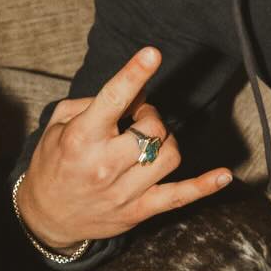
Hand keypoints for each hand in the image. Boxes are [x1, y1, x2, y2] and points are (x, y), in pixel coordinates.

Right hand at [17, 47, 232, 249]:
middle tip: (137, 117)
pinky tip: (224, 175)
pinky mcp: (139, 211)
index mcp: (81, 138)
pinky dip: (204, 186)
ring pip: (169, 155)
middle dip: (150, 116)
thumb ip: (93, 102)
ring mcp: (124, 191)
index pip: (112, 100)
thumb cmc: (53, 162)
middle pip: (152, 129)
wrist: (46, 217)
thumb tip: (136, 91)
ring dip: (166, 140)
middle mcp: (103, 165)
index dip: (134, 74)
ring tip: (149, 141)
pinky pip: (179, 197)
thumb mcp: (58, 124)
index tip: (153, 53)